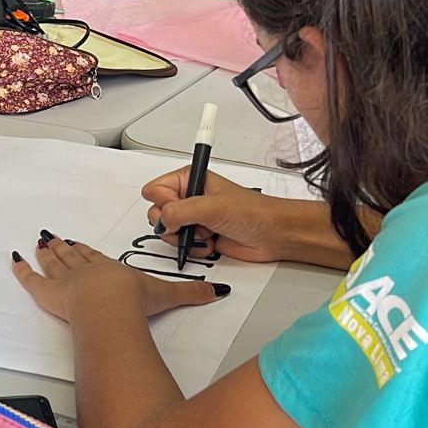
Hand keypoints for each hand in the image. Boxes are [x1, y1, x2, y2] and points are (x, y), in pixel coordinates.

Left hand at [12, 233, 224, 322]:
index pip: (96, 258)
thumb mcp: (167, 295)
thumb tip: (217, 291)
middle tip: (53, 236)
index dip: (88, 252)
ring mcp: (66, 282)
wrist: (112, 308)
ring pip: (54, 264)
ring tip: (40, 242)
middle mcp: (86, 271)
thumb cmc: (134, 301)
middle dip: (64, 247)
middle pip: (73, 257)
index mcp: (110, 270)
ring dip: (47, 253)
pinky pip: (32, 280)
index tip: (81, 243)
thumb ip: (191, 293)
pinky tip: (14, 261)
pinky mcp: (49, 294)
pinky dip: (23, 270)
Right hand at [143, 168, 288, 262]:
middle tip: (192, 224)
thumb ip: (180, 211)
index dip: (163, 203)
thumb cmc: (253, 212)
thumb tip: (162, 219)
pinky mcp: (199, 236)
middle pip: (156, 212)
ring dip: (184, 238)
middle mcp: (188, 197)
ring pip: (167, 231)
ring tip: (204, 234)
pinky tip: (210, 243)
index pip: (154, 189)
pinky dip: (193, 248)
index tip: (181, 209)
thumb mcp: (213, 207)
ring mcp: (193, 218)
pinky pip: (181, 245)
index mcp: (189, 179)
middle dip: (173, 224)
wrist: (273, 235)